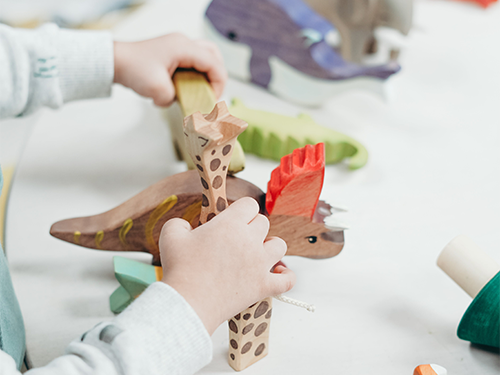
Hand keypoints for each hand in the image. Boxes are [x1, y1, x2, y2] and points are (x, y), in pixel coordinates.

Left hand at [113, 33, 226, 106]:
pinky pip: (191, 62)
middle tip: (211, 93)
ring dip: (205, 75)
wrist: (114, 62)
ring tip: (199, 92)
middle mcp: (182, 43)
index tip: (213, 100)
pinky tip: (184, 88)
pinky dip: (194, 75)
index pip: (214, 64)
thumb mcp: (157, 90)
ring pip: (204, 58)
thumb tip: (179, 101)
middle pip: (214, 56)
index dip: (219, 83)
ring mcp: (177, 47)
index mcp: (183, 47)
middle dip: (216, 76)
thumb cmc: (132, 68)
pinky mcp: (171, 54)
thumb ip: (174, 99)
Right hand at [159, 197, 295, 334]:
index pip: (249, 205)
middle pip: (263, 223)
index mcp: (230, 224)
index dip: (241, 210)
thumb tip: (187, 226)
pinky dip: (286, 276)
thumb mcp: (171, 235)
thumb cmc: (180, 270)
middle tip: (237, 238)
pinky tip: (278, 273)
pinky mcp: (263, 286)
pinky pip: (287, 279)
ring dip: (270, 246)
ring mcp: (260, 264)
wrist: (188, 303)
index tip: (233, 218)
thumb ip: (179, 223)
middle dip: (251, 227)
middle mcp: (249, 240)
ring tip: (258, 252)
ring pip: (279, 246)